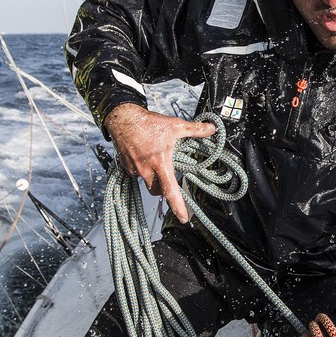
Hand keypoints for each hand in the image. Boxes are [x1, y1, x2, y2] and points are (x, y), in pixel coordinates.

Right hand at [104, 103, 215, 222]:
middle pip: (158, 191)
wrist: (123, 118)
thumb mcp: (175, 125)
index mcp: (161, 164)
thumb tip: (212, 129)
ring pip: (147, 183)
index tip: (183, 218)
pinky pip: (136, 175)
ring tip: (155, 163)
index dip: (178, 206)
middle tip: (168, 177)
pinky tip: (144, 157)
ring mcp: (134, 170)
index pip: (170, 191)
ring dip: (153, 179)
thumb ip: (195, 130)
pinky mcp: (126, 167)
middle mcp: (147, 171)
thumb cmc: (149, 123)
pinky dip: (142, 170)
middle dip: (164, 189)